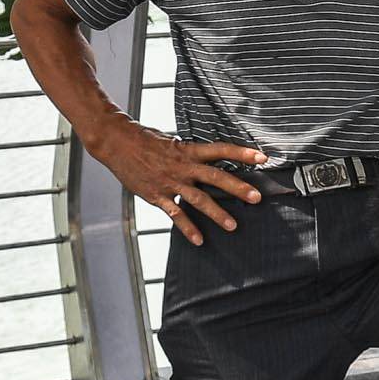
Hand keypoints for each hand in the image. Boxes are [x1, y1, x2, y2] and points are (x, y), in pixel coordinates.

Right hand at [93, 123, 266, 244]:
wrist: (116, 142)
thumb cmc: (144, 139)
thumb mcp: (171, 141)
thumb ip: (189, 153)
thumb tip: (208, 158)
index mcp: (188, 150)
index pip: (220, 149)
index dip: (241, 153)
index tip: (262, 157)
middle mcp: (183, 166)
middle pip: (216, 177)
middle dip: (238, 188)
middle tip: (257, 197)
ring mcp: (170, 182)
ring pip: (199, 199)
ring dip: (217, 213)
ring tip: (233, 226)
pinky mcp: (157, 195)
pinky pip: (175, 215)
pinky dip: (188, 228)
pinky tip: (199, 240)